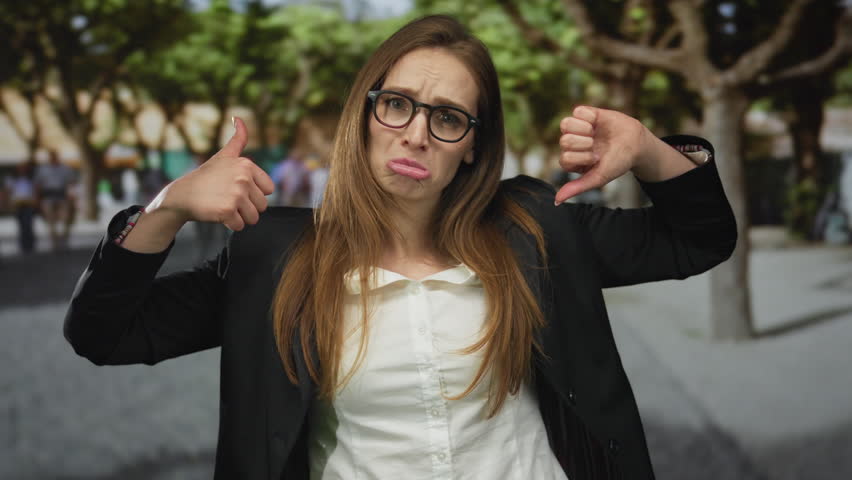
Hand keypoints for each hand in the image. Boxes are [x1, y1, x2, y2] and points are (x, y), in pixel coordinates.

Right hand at [150, 117, 274, 230]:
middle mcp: (243, 177)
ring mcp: (236, 194)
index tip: (236, 188)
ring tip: (224, 206)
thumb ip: (237, 139)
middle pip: (262, 206)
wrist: (182, 195)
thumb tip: (238, 118)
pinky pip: (240, 226)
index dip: (254, 193)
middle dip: (247, 207)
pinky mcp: (228, 210)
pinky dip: (230, 225)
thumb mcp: (223, 156)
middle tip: (228, 199)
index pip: (269, 190)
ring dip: (240, 217)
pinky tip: (218, 214)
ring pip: (254, 218)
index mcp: (247, 165)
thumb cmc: (205, 177)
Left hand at [554, 106, 650, 204]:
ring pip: (565, 124)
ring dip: (584, 129)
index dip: (582, 158)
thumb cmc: (618, 162)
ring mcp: (577, 129)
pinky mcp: (585, 114)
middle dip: (585, 144)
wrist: (637, 144)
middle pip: (564, 141)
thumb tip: (557, 201)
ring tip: (595, 133)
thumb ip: (577, 188)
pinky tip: (598, 122)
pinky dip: (590, 117)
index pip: (564, 158)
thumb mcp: (599, 177)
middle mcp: (571, 145)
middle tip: (597, 146)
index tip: (597, 158)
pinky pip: (577, 111)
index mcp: (572, 161)